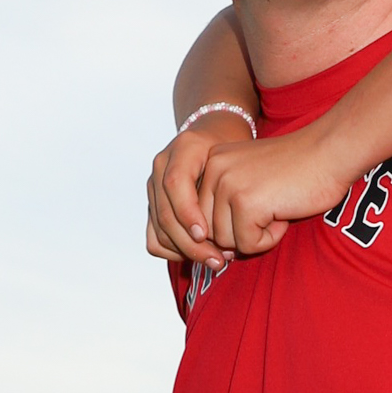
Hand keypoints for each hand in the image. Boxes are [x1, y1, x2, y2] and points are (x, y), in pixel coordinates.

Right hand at [147, 122, 234, 267]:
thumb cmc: (230, 145)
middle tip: (219, 259)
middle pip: (165, 214)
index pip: (175, 184)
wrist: (213, 132)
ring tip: (214, 259)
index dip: (187, 213)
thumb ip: (232, 179)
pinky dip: (174, 251)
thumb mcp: (238, 153)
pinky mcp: (154, 205)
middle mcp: (162, 166)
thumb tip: (237, 223)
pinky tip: (199, 253)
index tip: (205, 234)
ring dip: (185, 252)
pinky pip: (155, 238)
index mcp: (183, 149)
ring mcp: (154, 186)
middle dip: (191, 244)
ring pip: (159, 230)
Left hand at [198, 126, 348, 255]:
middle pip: (211, 230)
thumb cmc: (299, 170)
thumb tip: (217, 252)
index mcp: (212, 161)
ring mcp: (228, 185)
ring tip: (277, 209)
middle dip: (242, 231)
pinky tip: (284, 214)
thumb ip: (226, 206)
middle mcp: (214, 169)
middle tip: (271, 207)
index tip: (261, 202)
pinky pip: (248, 245)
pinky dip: (270, 239)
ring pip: (226, 241)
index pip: (202, 215)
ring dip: (256, 235)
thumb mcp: (251, 180)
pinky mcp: (245, 203)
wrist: (330, 153)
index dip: (234, 220)